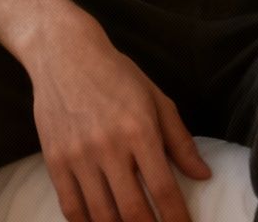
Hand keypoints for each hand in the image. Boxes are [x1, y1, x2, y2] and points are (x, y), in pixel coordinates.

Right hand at [25, 25, 210, 221]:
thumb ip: (180, 140)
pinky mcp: (54, 159)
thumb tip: (203, 175)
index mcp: (139, 130)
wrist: (63, 53)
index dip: (177, 219)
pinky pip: (70, 207)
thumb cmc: (115, 74)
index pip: (163, 189)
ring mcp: (78, 155)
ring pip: (101, 215)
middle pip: (133, 210)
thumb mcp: (156, 99)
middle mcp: (108, 146)